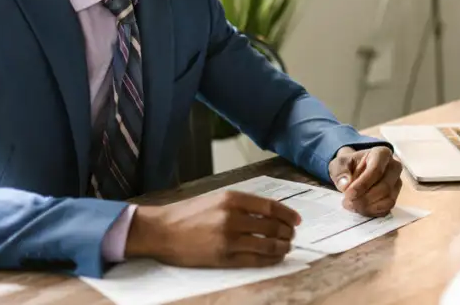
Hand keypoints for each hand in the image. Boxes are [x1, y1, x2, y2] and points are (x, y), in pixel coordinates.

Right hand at [125, 190, 300, 267]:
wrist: (162, 230)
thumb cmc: (187, 214)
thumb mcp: (215, 199)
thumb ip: (240, 204)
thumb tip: (269, 213)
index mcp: (231, 198)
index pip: (270, 206)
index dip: (288, 214)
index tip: (297, 220)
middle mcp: (232, 217)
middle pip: (272, 226)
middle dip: (287, 232)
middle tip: (292, 235)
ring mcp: (229, 239)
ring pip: (267, 244)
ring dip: (282, 246)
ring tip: (286, 247)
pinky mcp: (224, 257)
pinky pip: (255, 260)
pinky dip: (270, 259)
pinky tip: (275, 257)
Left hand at [329, 146, 402, 216]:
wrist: (353, 170)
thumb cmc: (348, 164)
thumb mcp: (339, 163)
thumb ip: (340, 172)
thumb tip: (345, 185)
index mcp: (382, 153)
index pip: (376, 170)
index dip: (362, 184)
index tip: (348, 194)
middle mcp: (394, 167)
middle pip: (384, 187)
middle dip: (364, 198)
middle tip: (347, 202)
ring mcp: (396, 183)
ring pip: (388, 200)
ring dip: (368, 207)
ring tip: (351, 206)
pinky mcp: (395, 196)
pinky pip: (387, 208)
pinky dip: (372, 211)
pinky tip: (359, 209)